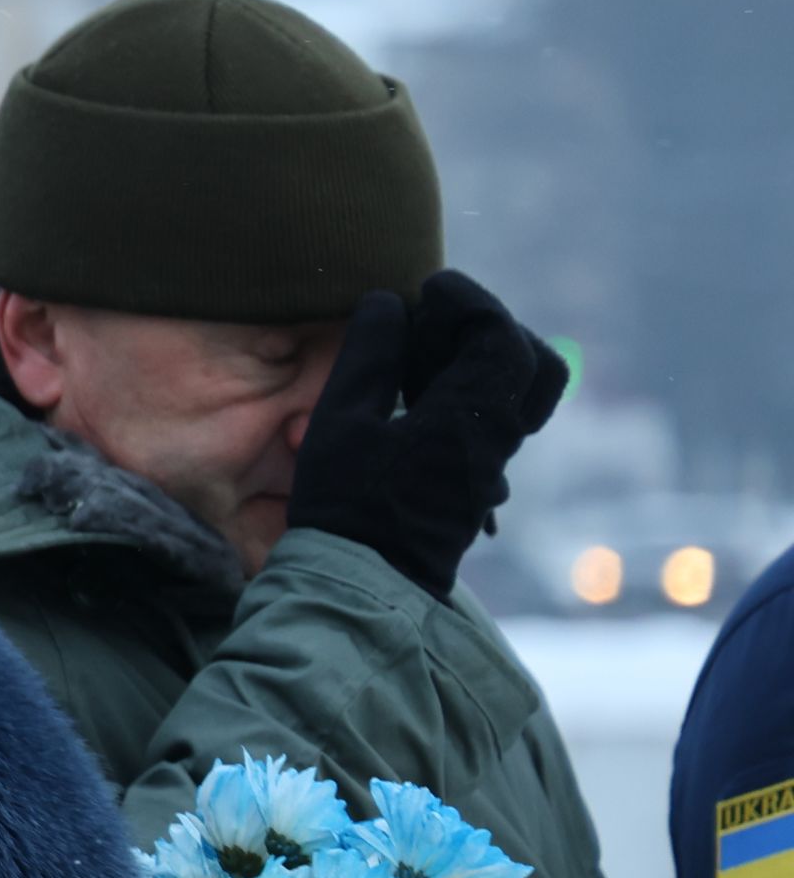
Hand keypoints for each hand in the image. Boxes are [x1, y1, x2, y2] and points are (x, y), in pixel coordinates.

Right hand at [285, 270, 568, 598]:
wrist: (362, 590)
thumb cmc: (346, 506)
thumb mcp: (340, 422)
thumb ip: (369, 357)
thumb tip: (387, 304)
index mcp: (471, 419)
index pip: (502, 337)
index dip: (470, 300)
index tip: (428, 288)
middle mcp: (496, 443)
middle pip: (538, 366)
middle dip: (495, 331)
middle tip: (440, 323)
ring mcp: (490, 469)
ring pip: (519, 398)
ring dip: (482, 365)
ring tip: (420, 360)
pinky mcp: (475, 488)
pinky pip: (493, 426)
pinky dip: (469, 396)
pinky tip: (416, 401)